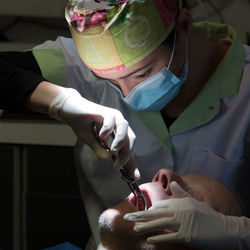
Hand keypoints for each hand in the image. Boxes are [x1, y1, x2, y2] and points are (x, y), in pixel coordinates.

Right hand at [48, 88, 138, 176]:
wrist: (71, 111)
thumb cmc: (83, 126)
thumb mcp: (93, 142)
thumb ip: (101, 151)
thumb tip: (107, 160)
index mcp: (118, 134)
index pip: (128, 149)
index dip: (132, 163)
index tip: (134, 176)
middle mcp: (119, 125)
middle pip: (131, 139)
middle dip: (126, 155)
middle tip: (117, 166)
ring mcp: (114, 117)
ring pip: (125, 128)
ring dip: (121, 141)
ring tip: (113, 151)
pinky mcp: (105, 110)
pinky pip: (111, 120)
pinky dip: (107, 129)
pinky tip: (100, 136)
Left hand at [124, 181, 249, 248]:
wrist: (226, 229)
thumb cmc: (208, 216)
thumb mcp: (194, 201)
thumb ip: (181, 193)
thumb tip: (172, 183)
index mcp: (180, 202)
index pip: (159, 205)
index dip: (148, 210)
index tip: (139, 213)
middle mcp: (179, 210)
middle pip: (155, 213)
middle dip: (140, 215)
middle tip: (127, 217)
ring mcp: (183, 223)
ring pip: (159, 224)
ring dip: (145, 226)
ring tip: (135, 228)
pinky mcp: (187, 235)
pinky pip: (170, 237)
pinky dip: (159, 238)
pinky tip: (150, 239)